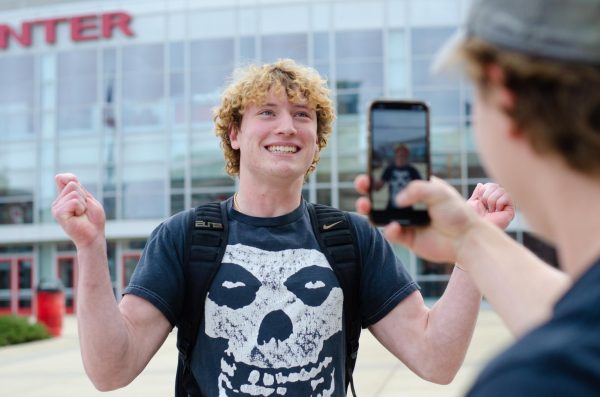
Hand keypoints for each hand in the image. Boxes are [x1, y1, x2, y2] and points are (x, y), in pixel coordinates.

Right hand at [52, 173, 105, 248]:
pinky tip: (78, 217)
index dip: (73, 180)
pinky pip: (73, 201)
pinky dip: (80, 207)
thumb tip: (58, 176)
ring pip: (74, 192)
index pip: (65, 178)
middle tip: (84, 210)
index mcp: (65, 197)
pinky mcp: (58, 213)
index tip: (82, 195)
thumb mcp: (88, 199)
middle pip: (72, 184)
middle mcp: (58, 201)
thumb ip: (76, 187)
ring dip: (83, 203)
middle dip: (84, 196)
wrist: (94, 236)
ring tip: (81, 214)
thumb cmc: (93, 220)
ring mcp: (56, 207)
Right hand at [355, 174, 481, 263]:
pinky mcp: (405, 237)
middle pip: (381, 194)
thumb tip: (397, 200)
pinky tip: (394, 227)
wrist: (466, 240)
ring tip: (364, 206)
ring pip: (380, 213)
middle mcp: (408, 202)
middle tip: (362, 185)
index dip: (380, 173)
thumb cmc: (457, 212)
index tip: (369, 169)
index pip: (394, 177)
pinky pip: (390, 233)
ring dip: (369, 209)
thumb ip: (417, 189)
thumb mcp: (439, 192)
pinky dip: (389, 230)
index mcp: (416, 187)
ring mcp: (405, 219)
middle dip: (368, 189)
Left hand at [467, 183, 514, 229]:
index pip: (490, 185)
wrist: (475, 227)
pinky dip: (498, 203)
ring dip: (491, 200)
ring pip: (501, 190)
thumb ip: (477, 193)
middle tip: (485, 207)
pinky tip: (496, 212)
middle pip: (496, 186)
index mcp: (490, 199)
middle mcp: (498, 201)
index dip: (483, 191)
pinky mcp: (511, 211)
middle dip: (486, 195)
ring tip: (490, 211)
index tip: (480, 202)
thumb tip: (480, 184)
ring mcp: (505, 206)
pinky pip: (507, 196)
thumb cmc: (472, 217)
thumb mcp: (472, 202)